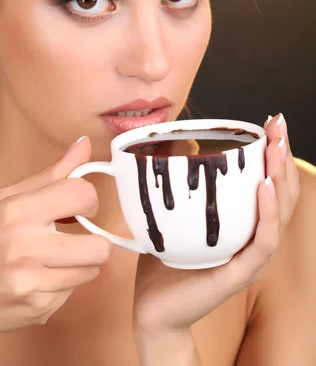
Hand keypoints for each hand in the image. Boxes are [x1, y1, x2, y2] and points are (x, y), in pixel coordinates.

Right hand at [0, 136, 112, 338]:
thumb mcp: (2, 200)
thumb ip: (50, 174)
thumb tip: (84, 145)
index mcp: (17, 211)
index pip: (82, 195)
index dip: (89, 200)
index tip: (79, 207)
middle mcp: (26, 246)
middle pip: (99, 247)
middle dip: (94, 241)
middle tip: (76, 239)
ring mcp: (32, 281)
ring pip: (91, 270)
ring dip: (79, 264)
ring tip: (52, 260)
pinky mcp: (38, 308)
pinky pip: (73, 292)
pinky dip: (62, 284)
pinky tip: (38, 279)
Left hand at [133, 114, 299, 337]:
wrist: (152, 311)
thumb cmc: (164, 263)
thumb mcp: (172, 215)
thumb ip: (176, 184)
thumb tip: (170, 144)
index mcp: (242, 225)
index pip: (268, 185)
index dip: (273, 155)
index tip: (269, 124)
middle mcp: (251, 238)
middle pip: (281, 194)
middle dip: (282, 156)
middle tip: (278, 125)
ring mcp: (249, 257)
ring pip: (279, 214)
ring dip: (280, 177)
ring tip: (276, 148)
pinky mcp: (239, 274)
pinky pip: (262, 242)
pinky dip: (267, 214)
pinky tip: (264, 188)